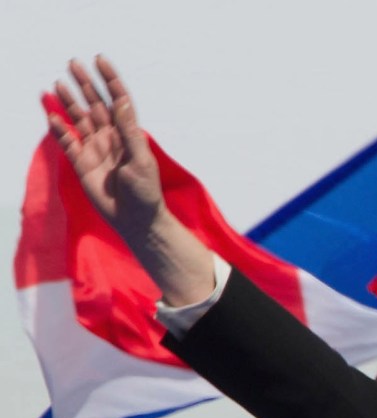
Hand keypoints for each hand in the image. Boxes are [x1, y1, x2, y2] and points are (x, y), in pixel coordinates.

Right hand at [44, 56, 214, 305]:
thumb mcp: (140, 159)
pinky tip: (52, 114)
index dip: (110, 79)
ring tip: (59, 82)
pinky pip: (67, 141)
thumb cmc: (145, 192)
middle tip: (73, 63)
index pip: (118, 100)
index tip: (100, 59)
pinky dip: (59, 128)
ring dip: (69, 101)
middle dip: (85, 83)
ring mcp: (95, 149)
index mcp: (128, 134)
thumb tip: (120, 101)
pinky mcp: (82, 164)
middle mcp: (111, 137)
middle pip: (95, 104)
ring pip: (79, 119)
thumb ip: (128, 130)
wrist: (136, 220)